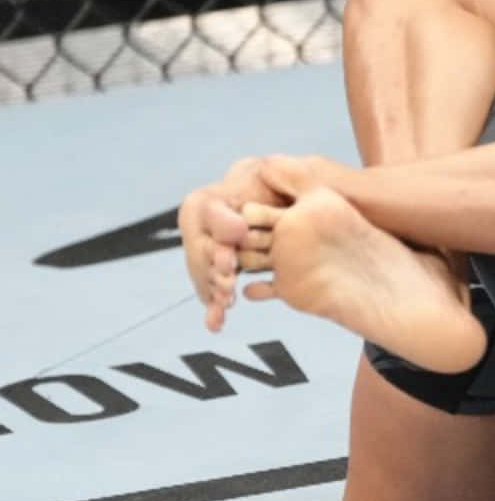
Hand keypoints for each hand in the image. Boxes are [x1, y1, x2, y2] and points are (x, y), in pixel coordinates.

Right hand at [176, 157, 289, 330]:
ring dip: (213, 287)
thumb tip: (240, 227)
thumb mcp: (278, 177)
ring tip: (226, 300)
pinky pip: (212, 292)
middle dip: (212, 264)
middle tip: (228, 280)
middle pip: (199, 248)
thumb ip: (270, 181)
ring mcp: (208, 252)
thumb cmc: (282, 188)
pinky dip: (214, 308)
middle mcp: (201, 228)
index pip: (205, 216)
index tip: (233, 248)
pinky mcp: (220, 273)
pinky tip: (216, 323)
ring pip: (204, 272)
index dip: (218, 232)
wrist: (287, 205)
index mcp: (206, 202)